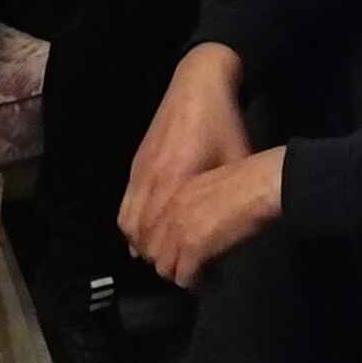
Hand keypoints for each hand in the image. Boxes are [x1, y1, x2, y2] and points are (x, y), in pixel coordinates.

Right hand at [117, 45, 252, 260]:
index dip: (182, 267)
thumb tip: (233, 232)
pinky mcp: (135, 165)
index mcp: (176, 185)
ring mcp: (139, 173)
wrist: (198, 83)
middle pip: (144, 240)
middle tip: (183, 272)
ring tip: (164, 258)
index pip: (167, 242)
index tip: (201, 279)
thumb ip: (228, 198)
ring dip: (144, 246)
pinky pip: (124, 207)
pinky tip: (146, 234)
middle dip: (161, 261)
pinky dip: (132, 226)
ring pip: (129, 226)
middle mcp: (151, 183)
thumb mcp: (238, 163)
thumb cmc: (224, 124)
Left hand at [129, 145, 284, 289]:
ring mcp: (177, 231)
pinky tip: (213, 282)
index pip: (148, 231)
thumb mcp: (210, 191)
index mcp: (170, 196)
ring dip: (183, 276)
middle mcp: (167, 213)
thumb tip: (197, 236)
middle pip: (152, 252)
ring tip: (203, 277)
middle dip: (170, 264)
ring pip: (164, 268)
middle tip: (191, 270)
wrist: (261, 185)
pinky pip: (185, 278)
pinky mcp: (192, 248)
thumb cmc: (248, 183)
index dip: (162, 248)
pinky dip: (198, 284)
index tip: (180, 256)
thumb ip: (195, 210)